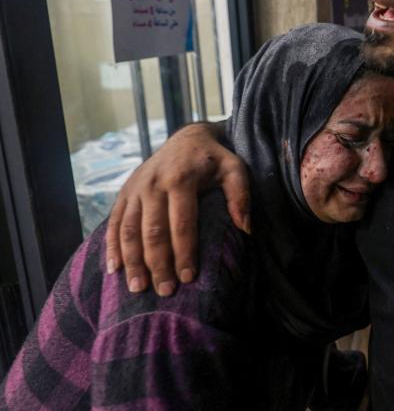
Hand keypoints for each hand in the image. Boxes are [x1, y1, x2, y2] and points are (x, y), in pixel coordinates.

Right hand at [105, 122, 250, 295]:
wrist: (188, 137)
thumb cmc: (215, 158)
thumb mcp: (235, 168)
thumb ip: (241, 196)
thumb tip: (245, 229)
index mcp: (181, 178)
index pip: (182, 223)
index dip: (184, 252)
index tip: (188, 278)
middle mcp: (153, 183)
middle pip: (152, 231)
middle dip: (157, 264)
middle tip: (165, 291)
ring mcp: (135, 188)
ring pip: (129, 229)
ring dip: (132, 261)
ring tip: (137, 288)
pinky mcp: (124, 192)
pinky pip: (114, 222)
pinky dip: (112, 246)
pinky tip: (115, 269)